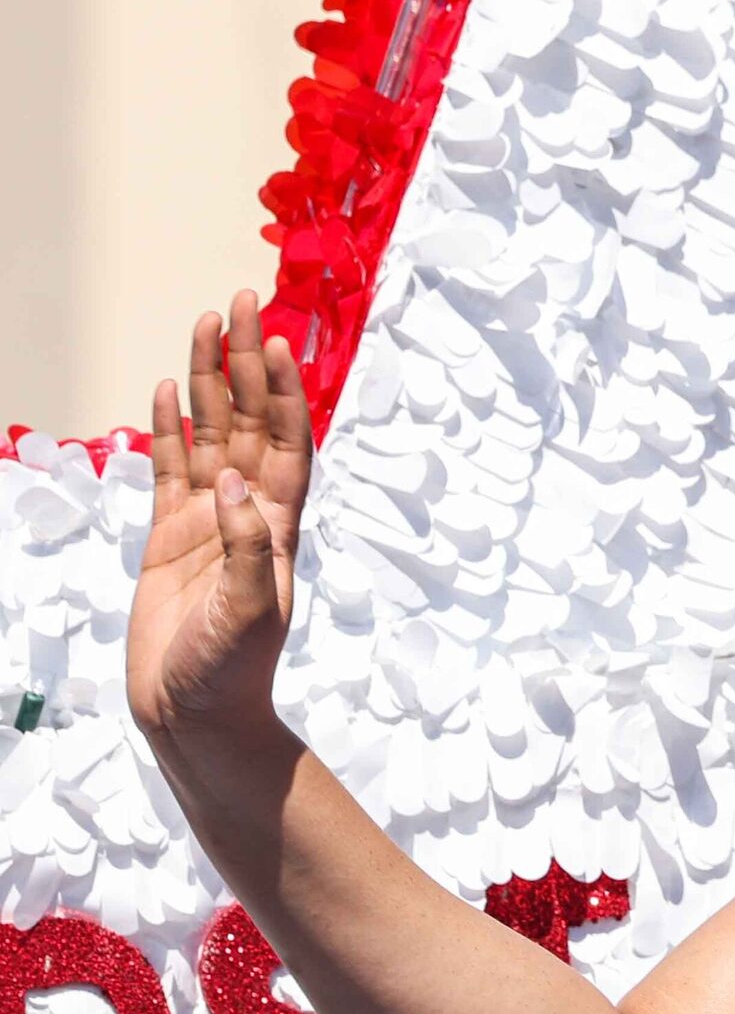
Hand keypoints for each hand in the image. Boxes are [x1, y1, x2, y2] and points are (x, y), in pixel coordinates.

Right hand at [127, 292, 312, 748]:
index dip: (283, 391)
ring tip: (204, 325)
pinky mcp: (167, 537)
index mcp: (277, 526)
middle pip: (248, 421)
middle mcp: (248, 513)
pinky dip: (169, 428)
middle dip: (245, 363)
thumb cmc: (231, 670)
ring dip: (208, 381)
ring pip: (208, 434)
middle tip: (241, 302)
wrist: (194, 711)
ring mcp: (206, 521)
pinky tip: (171, 390)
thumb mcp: (251, 611)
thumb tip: (237, 483)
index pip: (286, 441)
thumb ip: (247, 547)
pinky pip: (168, 469)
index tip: (278, 340)